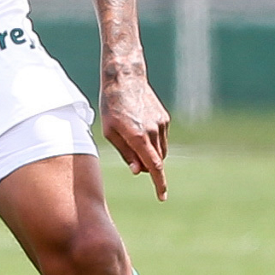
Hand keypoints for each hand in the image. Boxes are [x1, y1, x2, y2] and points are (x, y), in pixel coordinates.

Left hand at [99, 67, 168, 200]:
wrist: (125, 78)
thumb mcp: (110, 132)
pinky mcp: (164, 118)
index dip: (159, 184)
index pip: (153, 167)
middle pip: (156, 161)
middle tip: (133, 160)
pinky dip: (153, 142)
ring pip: (161, 151)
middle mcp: (153, 131)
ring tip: (133, 140)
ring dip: (151, 154)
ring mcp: (161, 124)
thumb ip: (125, 153)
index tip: (162, 197)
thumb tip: (138, 171)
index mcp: (137, 136)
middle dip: (147, 167)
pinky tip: (140, 127)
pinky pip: (161, 138)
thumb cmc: (111, 106)